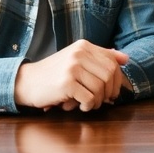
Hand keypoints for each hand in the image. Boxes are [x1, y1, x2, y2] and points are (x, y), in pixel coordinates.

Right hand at [14, 40, 128, 111]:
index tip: (112, 92)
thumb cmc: (54, 74)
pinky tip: (79, 106)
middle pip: (110, 75)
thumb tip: (126, 58)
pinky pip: (89, 98)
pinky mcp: (66, 83)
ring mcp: (72, 67)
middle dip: (109, 92)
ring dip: (97, 101)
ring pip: (101, 88)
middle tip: (102, 101)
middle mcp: (79, 53)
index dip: (117, 80)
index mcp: (84, 46)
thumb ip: (100, 58)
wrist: (27, 82)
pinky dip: (88, 106)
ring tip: (88, 104)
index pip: (113, 62)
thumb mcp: (77, 60)